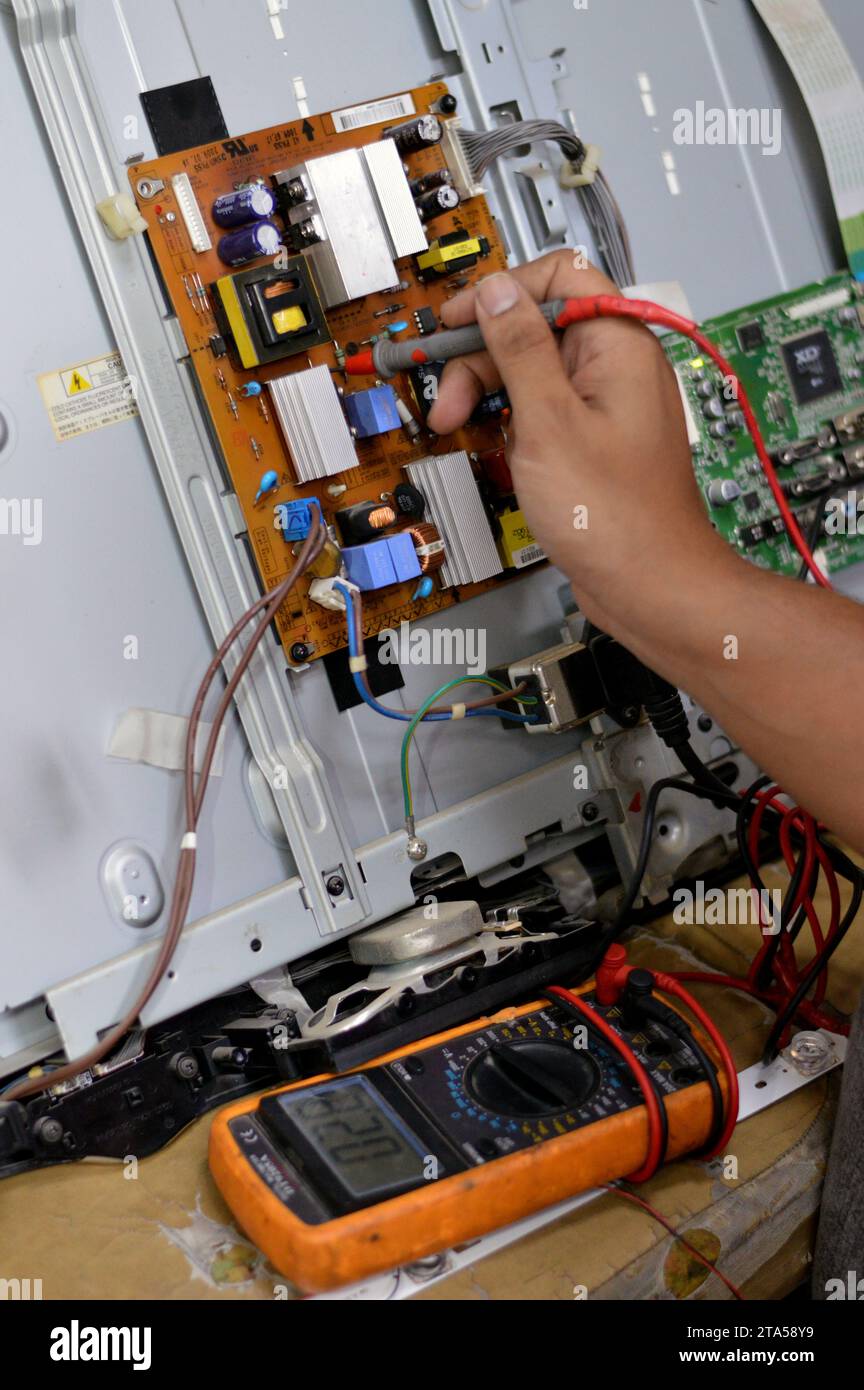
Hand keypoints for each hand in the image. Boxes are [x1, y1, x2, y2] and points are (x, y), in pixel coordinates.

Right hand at [427, 250, 735, 632]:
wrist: (650, 586)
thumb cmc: (614, 516)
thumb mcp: (547, 420)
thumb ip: (519, 346)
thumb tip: (495, 291)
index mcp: (618, 344)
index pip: (557, 276)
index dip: (500, 293)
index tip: (455, 322)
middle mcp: (616, 367)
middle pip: (535, 327)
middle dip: (483, 357)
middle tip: (448, 399)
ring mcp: (605, 406)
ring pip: (533, 372)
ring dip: (490, 393)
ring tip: (457, 428)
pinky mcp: (594, 442)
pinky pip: (544, 411)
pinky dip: (513, 424)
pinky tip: (496, 447)